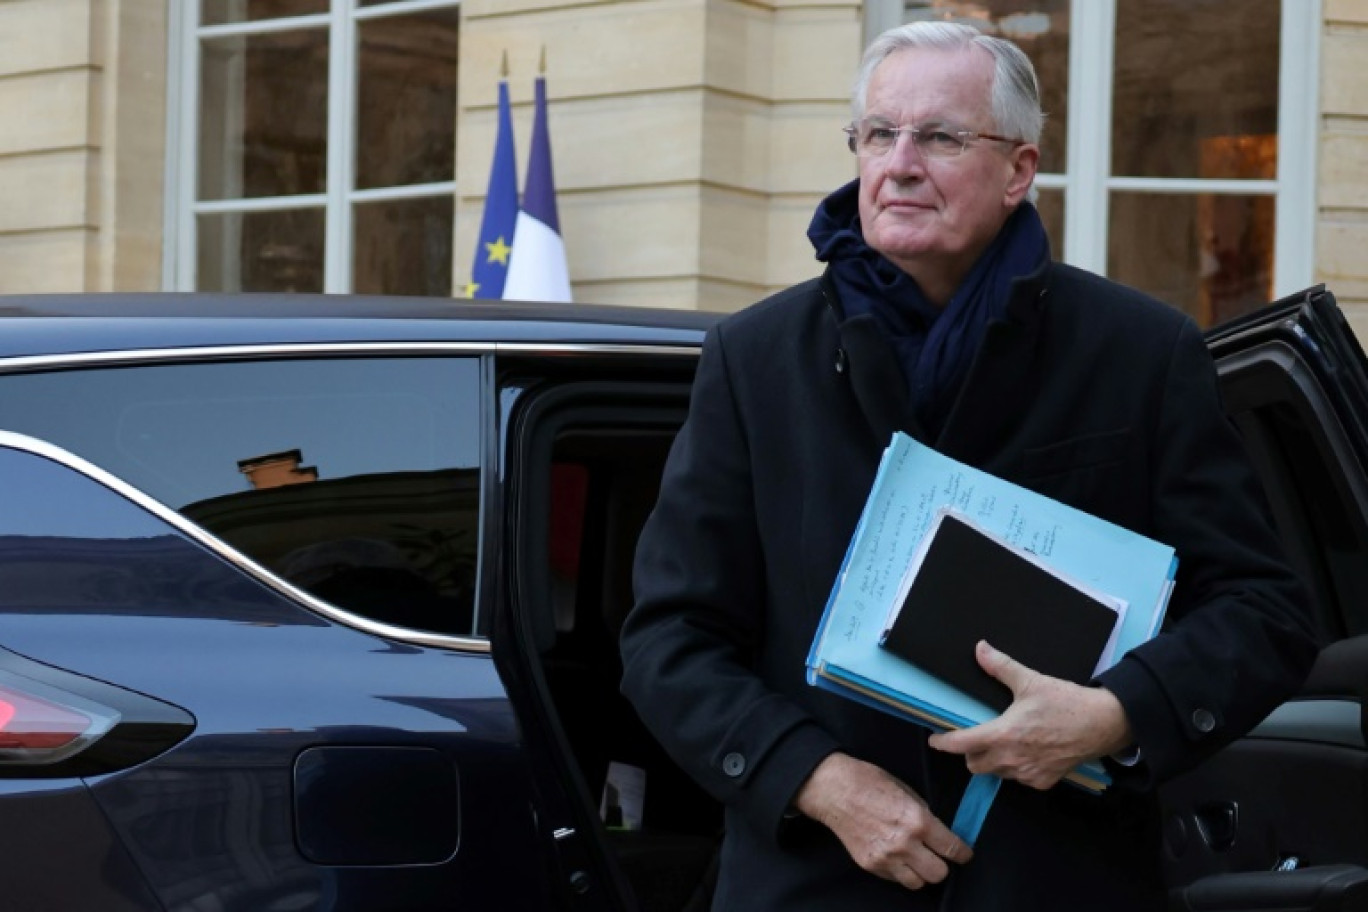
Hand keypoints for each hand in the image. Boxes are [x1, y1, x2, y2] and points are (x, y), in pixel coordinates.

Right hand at [793, 752, 971, 889]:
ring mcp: (886, 857)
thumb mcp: (906, 790)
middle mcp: (904, 843)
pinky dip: (900, 871)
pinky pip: (896, 878)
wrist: (834, 790)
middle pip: (939, 873)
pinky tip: (896, 856)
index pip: (952, 849)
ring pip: (918, 883)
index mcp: (917, 820)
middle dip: (942, 864)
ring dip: (921, 872)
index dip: (963, 853)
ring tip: (916, 859)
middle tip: (938, 855)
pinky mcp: (871, 864)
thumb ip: (924, 813)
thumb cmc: (869, 782)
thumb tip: (937, 830)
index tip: (964, 854)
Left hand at [927, 640, 1132, 789]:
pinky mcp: (1043, 782)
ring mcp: (1028, 774)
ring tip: (1004, 742)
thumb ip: (1000, 666)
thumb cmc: (1065, 702)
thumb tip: (980, 648)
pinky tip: (1026, 752)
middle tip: (977, 736)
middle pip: (974, 765)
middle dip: (970, 753)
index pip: (962, 744)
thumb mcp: (1030, 681)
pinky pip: (1018, 779)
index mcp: (1004, 734)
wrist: (1103, 723)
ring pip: (996, 773)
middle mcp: (1012, 759)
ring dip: (993, 761)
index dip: (943, 743)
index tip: (934, 739)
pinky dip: (1015, 768)